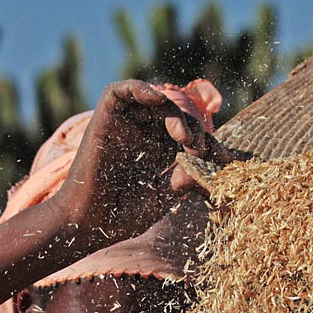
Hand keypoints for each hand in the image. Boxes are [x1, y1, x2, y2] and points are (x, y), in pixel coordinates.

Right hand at [50, 80, 230, 244]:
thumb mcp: (164, 196)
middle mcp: (142, 134)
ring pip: (154, 100)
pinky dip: (139, 88)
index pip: (190, 134)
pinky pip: (120, 91)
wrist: (86, 224)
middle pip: (176, 114)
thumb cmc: (122, 216)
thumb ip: (185, 178)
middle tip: (200, 148)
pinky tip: (156, 99)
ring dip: (173, 112)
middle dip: (195, 128)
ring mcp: (124, 125)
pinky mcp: (104, 118)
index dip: (210, 142)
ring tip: (183, 136)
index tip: (226, 159)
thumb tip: (209, 164)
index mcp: (158, 151)